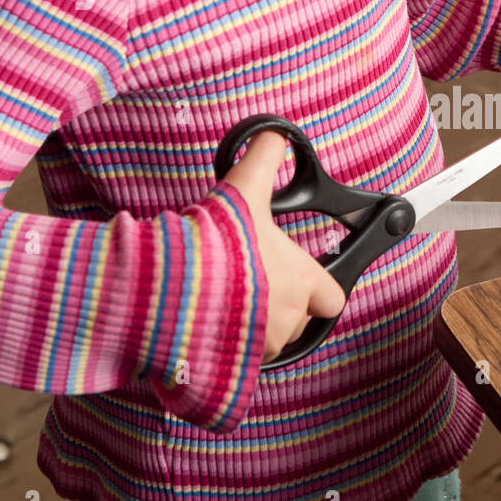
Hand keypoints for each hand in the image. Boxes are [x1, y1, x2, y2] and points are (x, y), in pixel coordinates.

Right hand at [220, 131, 346, 363]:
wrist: (169, 287)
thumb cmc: (214, 244)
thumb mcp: (243, 190)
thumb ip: (263, 159)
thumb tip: (274, 135)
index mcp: (300, 281)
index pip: (332, 297)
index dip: (318, 287)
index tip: (298, 276)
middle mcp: (288, 318)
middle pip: (295, 318)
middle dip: (275, 303)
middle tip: (246, 280)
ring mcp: (261, 346)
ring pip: (266, 340)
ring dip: (250, 325)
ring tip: (220, 298)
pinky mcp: (232, 365)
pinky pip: (238, 360)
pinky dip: (224, 346)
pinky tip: (202, 321)